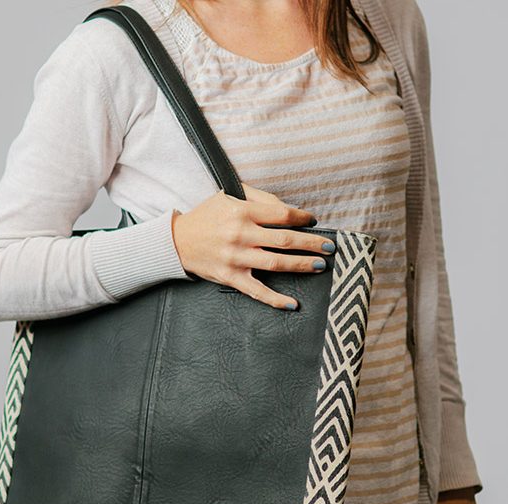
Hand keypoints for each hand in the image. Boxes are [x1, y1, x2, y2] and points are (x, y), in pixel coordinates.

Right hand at [171, 183, 334, 309]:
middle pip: (286, 240)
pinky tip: (293, 304)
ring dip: (302, 265)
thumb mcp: (229, 196)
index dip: (302, 217)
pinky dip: (276, 299)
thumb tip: (289, 209)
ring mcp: (236, 258)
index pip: (282, 214)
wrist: (177, 240)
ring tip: (321, 265)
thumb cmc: (207, 216)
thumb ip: (259, 198)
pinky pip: (257, 291)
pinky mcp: (230, 277)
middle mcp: (240, 235)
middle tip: (330, 247)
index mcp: (242, 211)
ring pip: (276, 263)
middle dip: (312, 244)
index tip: (313, 220)